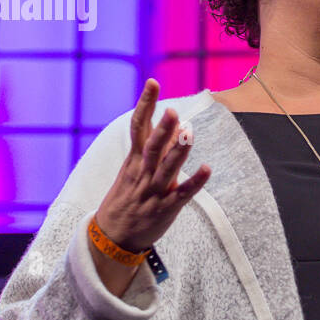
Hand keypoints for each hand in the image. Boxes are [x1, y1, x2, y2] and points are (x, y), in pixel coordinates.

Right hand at [95, 79, 210, 254]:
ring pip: (166, 169)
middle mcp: (142, 173)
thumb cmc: (126, 198)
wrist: (112, 236)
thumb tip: (166, 122)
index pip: (138, 126)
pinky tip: (207, 169)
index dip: (145, 104)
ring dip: (178, 151)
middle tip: (173, 110)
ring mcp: (153, 191)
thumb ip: (150, 146)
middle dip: (162, 129)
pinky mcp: (166, 208)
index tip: (152, 83)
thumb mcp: (132, 169)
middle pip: (152, 147)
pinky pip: (182, 194)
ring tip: (189, 132)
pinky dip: (194, 182)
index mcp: (134, 160)